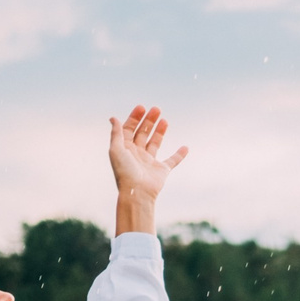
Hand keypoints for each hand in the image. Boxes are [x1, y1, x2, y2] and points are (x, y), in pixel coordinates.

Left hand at [109, 106, 186, 233]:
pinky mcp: (161, 170)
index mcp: (125, 148)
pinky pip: (172, 161)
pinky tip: (185, 147)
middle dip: (149, 121)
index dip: (135, 117)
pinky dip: (179, 155)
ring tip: (164, 120)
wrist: (137, 192)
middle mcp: (137, 153)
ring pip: (155, 142)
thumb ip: (116, 133)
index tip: (142, 108)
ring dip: (160, 131)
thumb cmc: (125, 172)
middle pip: (143, 133)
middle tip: (156, 109)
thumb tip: (114, 118)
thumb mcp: (116, 149)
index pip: (129, 129)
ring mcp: (149, 161)